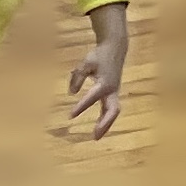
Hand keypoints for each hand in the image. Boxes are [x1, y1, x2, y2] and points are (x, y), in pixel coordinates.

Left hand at [69, 3, 128, 139]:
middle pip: (112, 111)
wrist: (115, 49)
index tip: (70, 116)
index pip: (92, 98)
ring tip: (95, 136)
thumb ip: (78, 77)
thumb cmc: (99, 56)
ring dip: (106, 125)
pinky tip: (98, 127)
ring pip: (113, 112)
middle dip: (104, 124)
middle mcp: (112, 91)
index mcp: (104, 83)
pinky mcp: (113, 93)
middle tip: (94, 136)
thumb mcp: (86, 64)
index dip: (81, 107)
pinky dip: (105, 119)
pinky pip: (111, 109)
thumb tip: (71, 93)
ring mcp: (114, 93)